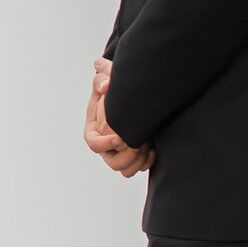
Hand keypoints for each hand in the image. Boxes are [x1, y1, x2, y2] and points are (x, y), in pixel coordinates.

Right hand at [82, 56, 148, 175]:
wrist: (131, 95)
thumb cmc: (114, 86)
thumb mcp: (106, 78)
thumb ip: (102, 76)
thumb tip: (105, 85)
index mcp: (94, 128)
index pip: (93, 143)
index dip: (105, 144)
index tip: (120, 138)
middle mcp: (105, 144)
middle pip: (112, 162)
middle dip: (127, 155)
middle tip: (140, 142)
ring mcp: (119, 152)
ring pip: (125, 170)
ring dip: (138, 161)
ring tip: (147, 145)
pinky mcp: (133, 156)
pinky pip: (138, 168)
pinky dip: (147, 162)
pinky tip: (154, 149)